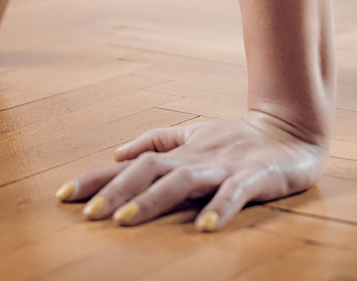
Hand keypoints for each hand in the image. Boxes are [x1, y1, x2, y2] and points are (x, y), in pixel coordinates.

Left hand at [56, 112, 326, 229]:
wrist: (293, 128)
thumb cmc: (239, 138)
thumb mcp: (195, 136)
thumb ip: (159, 141)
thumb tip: (117, 152)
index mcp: (182, 152)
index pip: (132, 164)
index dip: (99, 178)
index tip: (62, 195)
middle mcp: (198, 158)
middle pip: (152, 171)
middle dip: (119, 191)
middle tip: (90, 214)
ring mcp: (226, 167)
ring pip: (184, 181)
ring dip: (153, 200)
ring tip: (127, 220)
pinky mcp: (255, 177)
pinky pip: (235, 193)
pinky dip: (219, 208)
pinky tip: (203, 228)